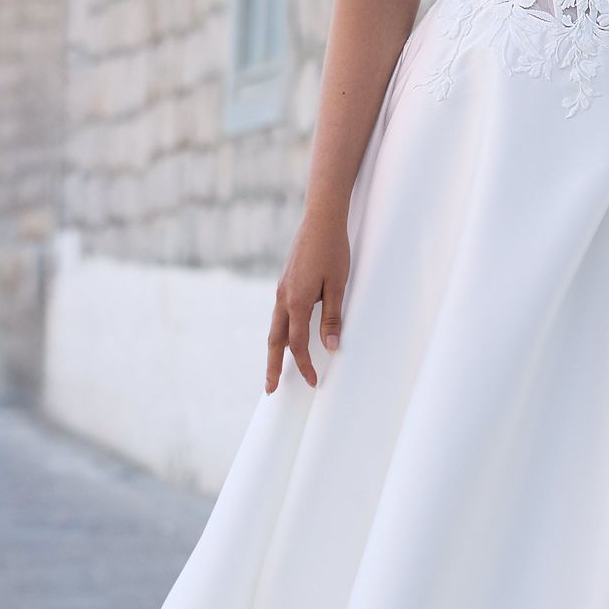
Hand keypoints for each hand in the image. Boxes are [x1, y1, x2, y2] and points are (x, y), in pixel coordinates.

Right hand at [266, 211, 351, 391]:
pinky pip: (279, 314)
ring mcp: (282, 289)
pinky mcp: (286, 282)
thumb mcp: (338, 286)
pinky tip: (286, 335)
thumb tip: (331, 348)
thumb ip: (332, 318)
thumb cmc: (333, 250)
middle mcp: (283, 298)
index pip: (297, 344)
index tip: (313, 382)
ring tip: (275, 368)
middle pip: (275, 341)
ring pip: (274, 327)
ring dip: (274, 350)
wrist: (321, 218)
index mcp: (296, 302)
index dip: (304, 366)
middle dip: (273, 366)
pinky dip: (279, 332)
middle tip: (270, 389)